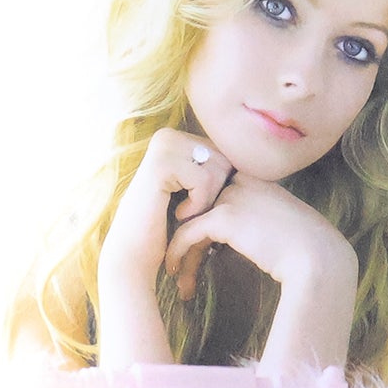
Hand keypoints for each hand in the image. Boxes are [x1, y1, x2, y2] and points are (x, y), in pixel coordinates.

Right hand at [98, 129, 233, 286]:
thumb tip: (251, 154)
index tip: (199, 204)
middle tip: (192, 209)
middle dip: (216, 191)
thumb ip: (216, 168)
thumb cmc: (169, 225)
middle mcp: (168, 135)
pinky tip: (178, 213)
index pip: (225, 153)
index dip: (222, 184)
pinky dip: (198, 204)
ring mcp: (162, 146)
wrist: (136, 252)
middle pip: (224, 158)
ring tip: (185, 211)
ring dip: (207, 199)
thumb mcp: (197, 191)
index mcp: (178, 138)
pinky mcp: (161, 163)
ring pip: (217, 167)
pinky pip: (204, 180)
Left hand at [163, 173, 356, 301]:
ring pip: (191, 221)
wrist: (318, 257)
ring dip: (182, 252)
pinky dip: (177, 252)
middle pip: (200, 207)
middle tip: (180, 265)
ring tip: (177, 276)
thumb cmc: (305, 250)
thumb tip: (232, 238)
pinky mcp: (224, 215)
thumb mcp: (279, 225)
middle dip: (188, 238)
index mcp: (257, 180)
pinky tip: (175, 270)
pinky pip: (187, 233)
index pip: (216, 195)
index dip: (201, 220)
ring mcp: (233, 195)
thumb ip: (255, 221)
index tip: (195, 248)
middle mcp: (242, 181)